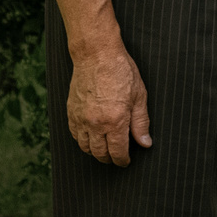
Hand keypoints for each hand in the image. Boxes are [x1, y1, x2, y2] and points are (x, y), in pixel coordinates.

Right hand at [68, 42, 150, 164]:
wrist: (96, 54)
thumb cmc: (121, 71)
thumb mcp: (139, 96)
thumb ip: (141, 123)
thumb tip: (145, 143)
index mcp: (115, 121)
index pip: (118, 152)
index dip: (122, 160)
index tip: (126, 162)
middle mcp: (95, 123)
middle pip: (100, 153)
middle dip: (109, 159)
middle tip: (116, 157)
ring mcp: (81, 118)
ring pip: (85, 147)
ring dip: (95, 152)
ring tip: (103, 150)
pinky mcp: (71, 112)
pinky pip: (74, 135)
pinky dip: (82, 141)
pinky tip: (90, 137)